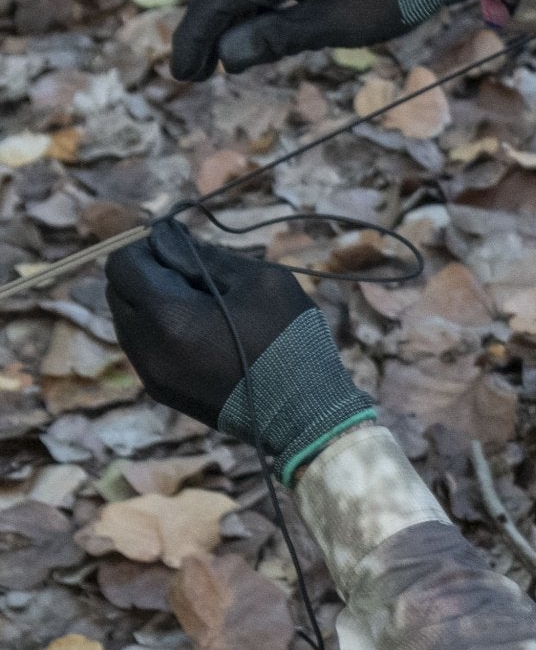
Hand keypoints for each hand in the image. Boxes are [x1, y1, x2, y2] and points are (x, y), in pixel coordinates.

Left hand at [106, 228, 376, 481]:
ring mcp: (150, 373)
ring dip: (153, 304)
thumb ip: (205, 254)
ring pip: (127, 320)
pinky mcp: (161, 390)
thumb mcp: (260, 281)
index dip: (150, 247)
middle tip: (197, 279)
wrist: (305, 413)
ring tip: (203, 310)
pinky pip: (143, 347)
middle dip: (148, 275)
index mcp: (167, 315)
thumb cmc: (290, 339)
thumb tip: (168, 237)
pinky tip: (203, 336)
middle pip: (117, 290)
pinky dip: (161, 331)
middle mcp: (146, 346)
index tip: (184, 250)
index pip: (122, 263)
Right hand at [171, 0, 510, 80]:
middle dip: (205, 27)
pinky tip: (266, 22)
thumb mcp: (337, 24)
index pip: (216, 0)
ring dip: (231, 11)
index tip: (182, 76)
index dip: (194, 40)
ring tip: (229, 53)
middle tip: (197, 71)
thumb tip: (227, 56)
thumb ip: (278, 38)